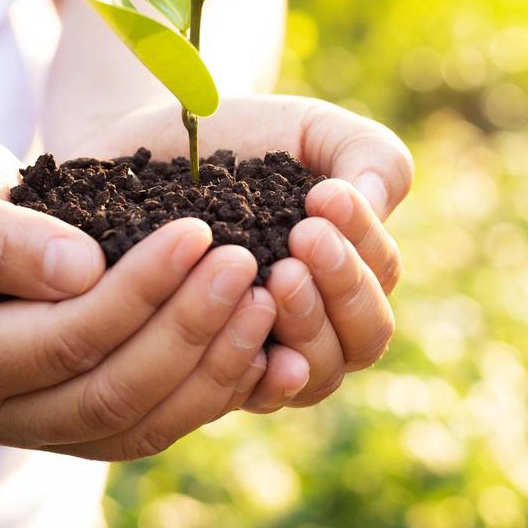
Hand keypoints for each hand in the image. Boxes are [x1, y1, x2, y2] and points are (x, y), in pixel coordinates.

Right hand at [0, 124, 276, 459]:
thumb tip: (82, 269)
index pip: (61, 340)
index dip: (136, 291)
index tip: (197, 230)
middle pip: (110, 394)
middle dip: (189, 330)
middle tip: (247, 263)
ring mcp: (33, 425)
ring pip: (140, 423)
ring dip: (213, 367)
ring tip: (266, 297)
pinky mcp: (76, 415)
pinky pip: (152, 419)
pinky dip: (212, 388)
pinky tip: (263, 344)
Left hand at [66, 95, 412, 412]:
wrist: (146, 152)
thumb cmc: (238, 140)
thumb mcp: (310, 130)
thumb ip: (367, 155)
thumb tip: (377, 202)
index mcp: (348, 267)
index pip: (381, 277)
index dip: (363, 242)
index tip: (324, 194)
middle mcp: (317, 320)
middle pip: (364, 339)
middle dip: (343, 287)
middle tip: (304, 237)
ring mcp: (267, 351)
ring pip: (318, 375)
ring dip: (309, 325)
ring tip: (276, 276)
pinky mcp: (211, 373)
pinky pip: (251, 398)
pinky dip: (263, 378)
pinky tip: (253, 342)